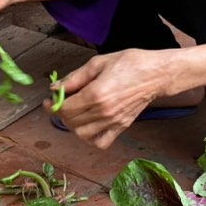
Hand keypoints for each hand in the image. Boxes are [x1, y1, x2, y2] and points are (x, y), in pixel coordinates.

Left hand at [47, 49, 172, 149]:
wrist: (156, 74)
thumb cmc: (130, 63)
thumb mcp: (98, 63)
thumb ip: (75, 78)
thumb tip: (55, 88)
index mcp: (96, 94)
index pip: (65, 108)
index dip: (53, 105)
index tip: (50, 100)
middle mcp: (104, 112)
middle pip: (71, 122)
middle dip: (61, 113)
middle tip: (62, 102)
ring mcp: (113, 122)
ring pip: (82, 134)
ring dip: (74, 125)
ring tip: (75, 113)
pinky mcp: (122, 127)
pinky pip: (101, 142)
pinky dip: (91, 138)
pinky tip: (89, 125)